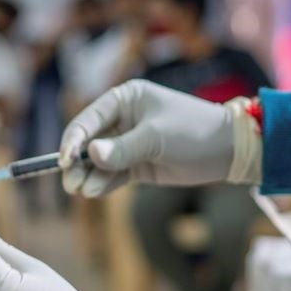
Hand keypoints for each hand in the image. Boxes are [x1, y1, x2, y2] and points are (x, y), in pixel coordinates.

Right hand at [58, 79, 246, 196]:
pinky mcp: (137, 164)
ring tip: (83, 191)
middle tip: (71, 183)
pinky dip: (103, 183)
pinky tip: (94, 191)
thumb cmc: (193, 131)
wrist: (227, 150)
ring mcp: (129, 143)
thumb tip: (90, 155)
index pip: (88, 119)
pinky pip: (112, 174)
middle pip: (88, 142)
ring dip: (88, 176)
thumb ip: (122, 148)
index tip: (64, 160)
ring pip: (98, 162)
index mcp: (125, 99)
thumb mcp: (156, 137)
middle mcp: (122, 119)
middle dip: (77, 163)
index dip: (73, 140)